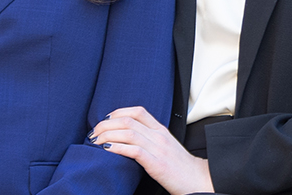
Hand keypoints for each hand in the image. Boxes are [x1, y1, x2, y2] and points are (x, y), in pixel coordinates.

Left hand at [90, 106, 212, 194]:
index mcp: (162, 130)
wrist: (198, 180)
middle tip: (93, 134)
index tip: (105, 121)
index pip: (138, 111)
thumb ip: (151, 139)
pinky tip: (106, 150)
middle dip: (105, 125)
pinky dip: (117, 148)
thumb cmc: (180, 167)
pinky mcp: (156, 163)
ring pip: (128, 132)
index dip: (117, 113)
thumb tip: (128, 138)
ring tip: (95, 142)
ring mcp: (158, 148)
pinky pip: (133, 150)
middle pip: (128, 120)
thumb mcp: (166, 147)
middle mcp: (159, 135)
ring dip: (107, 135)